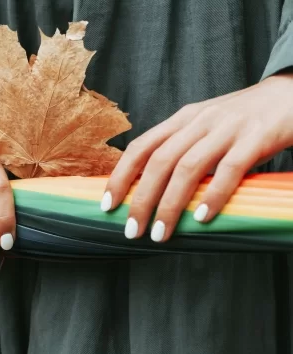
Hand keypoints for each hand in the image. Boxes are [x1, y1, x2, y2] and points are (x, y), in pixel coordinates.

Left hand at [102, 73, 292, 241]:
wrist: (292, 93)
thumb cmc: (246, 119)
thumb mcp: (206, 127)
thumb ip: (182, 148)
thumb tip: (152, 188)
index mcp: (183, 119)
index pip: (141, 147)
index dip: (120, 176)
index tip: (107, 205)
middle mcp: (200, 121)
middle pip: (159, 161)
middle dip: (140, 199)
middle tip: (132, 230)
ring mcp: (228, 128)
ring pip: (187, 168)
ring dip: (170, 205)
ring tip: (161, 233)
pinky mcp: (256, 137)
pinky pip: (230, 168)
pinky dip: (213, 194)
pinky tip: (202, 217)